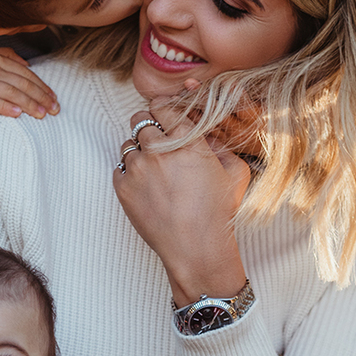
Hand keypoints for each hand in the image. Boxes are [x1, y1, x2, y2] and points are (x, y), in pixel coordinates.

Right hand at [0, 48, 58, 119]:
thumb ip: (6, 55)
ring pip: (11, 93)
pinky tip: (17, 114)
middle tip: (54, 110)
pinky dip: (5, 107)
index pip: (26, 74)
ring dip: (29, 104)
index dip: (42, 87)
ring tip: (42, 114)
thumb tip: (27, 63)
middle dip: (41, 97)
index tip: (54, 99)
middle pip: (22, 83)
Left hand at [113, 100, 251, 304]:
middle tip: (156, 141)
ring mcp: (138, 168)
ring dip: (138, 151)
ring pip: (128, 144)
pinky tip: (145, 186)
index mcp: (187, 141)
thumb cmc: (218, 213)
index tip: (162, 115)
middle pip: (140, 120)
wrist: (196, 248)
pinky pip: (119, 168)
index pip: (163, 108)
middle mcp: (159, 149)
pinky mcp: (123, 187)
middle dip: (148, 127)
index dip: (161, 109)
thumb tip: (205, 135)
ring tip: (152, 170)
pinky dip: (129, 173)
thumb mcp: (236, 173)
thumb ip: (222, 146)